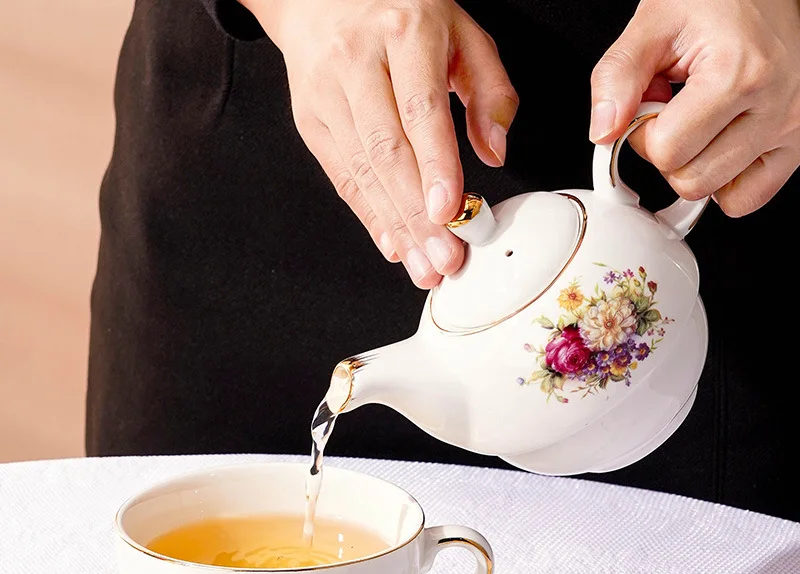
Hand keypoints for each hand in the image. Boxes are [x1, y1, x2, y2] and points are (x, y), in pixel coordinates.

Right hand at [241, 0, 517, 287]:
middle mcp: (358, 61)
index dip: (434, 165)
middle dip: (417, 214)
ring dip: (395, 227)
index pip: (420, 109)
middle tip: (443, 258)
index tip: (449, 211)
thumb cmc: (401, 13)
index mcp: (404, 31)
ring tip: (424, 265)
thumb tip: (495, 151)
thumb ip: (490, 89)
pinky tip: (393, 244)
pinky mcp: (310, 121)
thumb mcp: (461, 30)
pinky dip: (369, 216)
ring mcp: (327, 93)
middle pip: (387, 151)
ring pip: (361, 172)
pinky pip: (342, 177)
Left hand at [589, 0, 799, 216]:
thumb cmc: (718, 0)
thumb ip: (617, 77)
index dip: (643, 135)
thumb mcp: (654, 23)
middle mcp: (777, 105)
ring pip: (717, 195)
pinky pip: (747, 199)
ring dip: (695, 167)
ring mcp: (792, 128)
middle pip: (691, 181)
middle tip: (676, 115)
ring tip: (701, 123)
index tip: (651, 107)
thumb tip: (603, 133)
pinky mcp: (798, 144)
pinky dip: (725, 184)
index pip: (667, 152)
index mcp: (740, 74)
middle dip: (669, 154)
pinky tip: (718, 147)